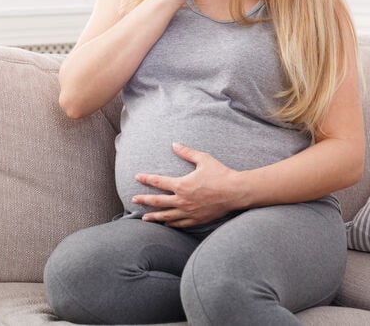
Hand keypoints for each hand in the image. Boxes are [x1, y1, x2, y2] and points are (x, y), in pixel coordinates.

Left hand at [132, 143, 246, 227]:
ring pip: (167, 216)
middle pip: (158, 202)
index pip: (158, 182)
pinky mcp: (198, 219)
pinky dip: (171, 224)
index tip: (137, 177)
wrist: (236, 192)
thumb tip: (174, 144)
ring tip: (144, 218)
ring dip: (154, 217)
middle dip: (144, 200)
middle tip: (133, 200)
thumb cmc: (220, 174)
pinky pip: (180, 224)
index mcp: (182, 185)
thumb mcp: (203, 159)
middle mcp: (182, 200)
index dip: (146, 179)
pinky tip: (166, 225)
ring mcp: (189, 212)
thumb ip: (187, 152)